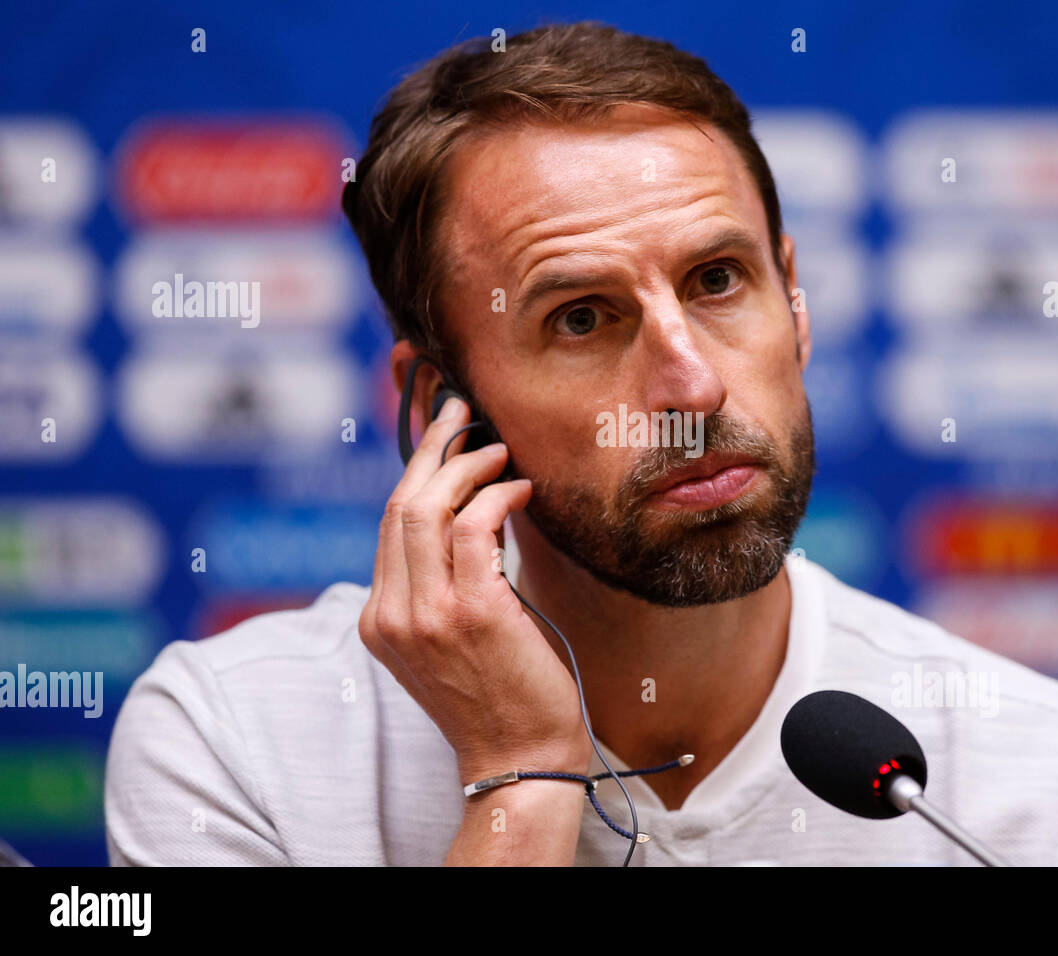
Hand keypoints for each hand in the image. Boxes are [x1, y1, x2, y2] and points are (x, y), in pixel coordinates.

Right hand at [359, 395, 590, 785]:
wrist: (521, 756)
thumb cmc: (501, 692)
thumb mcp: (452, 635)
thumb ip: (443, 581)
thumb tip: (470, 509)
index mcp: (380, 618)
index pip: (389, 523)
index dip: (417, 470)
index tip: (444, 434)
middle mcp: (391, 613)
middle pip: (400, 505)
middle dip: (434, 448)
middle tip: (464, 412)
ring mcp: (425, 613)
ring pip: (428, 507)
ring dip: (468, 466)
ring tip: (501, 451)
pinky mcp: (470, 612)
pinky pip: (475, 527)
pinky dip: (498, 496)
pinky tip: (521, 491)